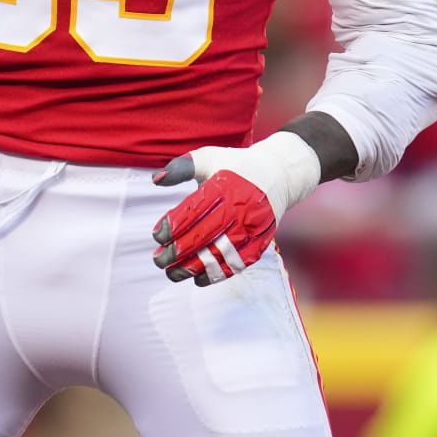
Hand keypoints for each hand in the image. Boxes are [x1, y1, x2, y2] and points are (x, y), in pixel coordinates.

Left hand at [150, 132, 320, 286]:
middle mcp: (240, 207)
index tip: (157, 235)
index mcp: (225, 185)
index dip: (172, 226)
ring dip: (193, 268)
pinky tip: (198, 279)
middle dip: (177, 252)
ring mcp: (252, 226)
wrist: (280, 173)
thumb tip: (156, 179)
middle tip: (158, 260)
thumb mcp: (209, 157)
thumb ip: (181, 167)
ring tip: (172, 274)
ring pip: (220, 254)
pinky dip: (218, 274)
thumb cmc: (237, 165)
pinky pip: (239, 263)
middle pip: (204, 235)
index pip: (193, 211)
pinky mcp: (262, 240)